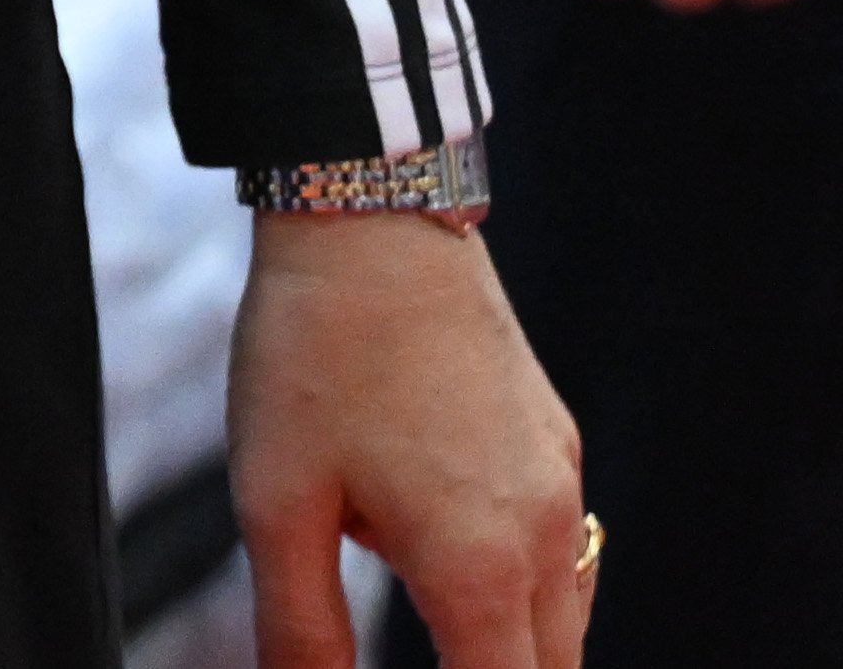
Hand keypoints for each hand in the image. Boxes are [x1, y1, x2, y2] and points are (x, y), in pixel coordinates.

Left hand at [231, 210, 587, 668]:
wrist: (371, 218)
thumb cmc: (313, 356)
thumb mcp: (277, 502)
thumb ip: (300, 628)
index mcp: (478, 567)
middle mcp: (543, 534)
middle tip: (433, 659)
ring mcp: (561, 483)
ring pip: (566, 618)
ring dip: (515, 648)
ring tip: (448, 643)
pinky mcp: (558, 438)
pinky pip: (565, 550)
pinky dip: (526, 588)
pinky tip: (462, 565)